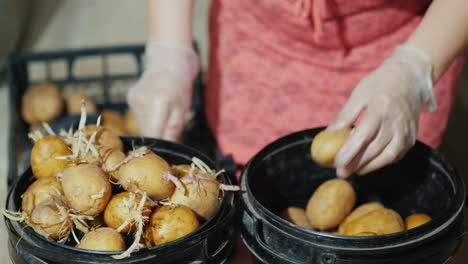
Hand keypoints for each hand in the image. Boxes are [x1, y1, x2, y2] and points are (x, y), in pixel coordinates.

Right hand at [127, 41, 198, 140]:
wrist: (169, 61)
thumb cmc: (180, 86)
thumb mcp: (182, 108)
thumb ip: (174, 128)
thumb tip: (170, 146)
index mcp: (159, 103)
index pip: (154, 134)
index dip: (160, 143)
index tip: (167, 147)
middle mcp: (143, 101)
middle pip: (146, 131)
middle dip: (157, 135)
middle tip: (168, 130)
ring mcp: (134, 98)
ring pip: (141, 124)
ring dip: (152, 126)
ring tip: (163, 114)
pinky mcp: (130, 97)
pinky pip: (138, 115)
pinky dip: (147, 117)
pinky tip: (155, 107)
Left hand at [328, 45, 435, 177]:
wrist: (409, 76)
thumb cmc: (378, 84)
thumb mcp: (358, 95)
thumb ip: (344, 116)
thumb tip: (327, 135)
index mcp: (380, 108)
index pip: (363, 135)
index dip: (349, 152)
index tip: (337, 163)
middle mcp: (396, 121)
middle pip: (374, 148)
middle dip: (356, 163)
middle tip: (341, 172)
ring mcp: (406, 130)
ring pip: (388, 155)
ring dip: (369, 166)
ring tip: (354, 170)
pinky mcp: (412, 136)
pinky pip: (397, 154)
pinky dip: (382, 162)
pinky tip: (370, 164)